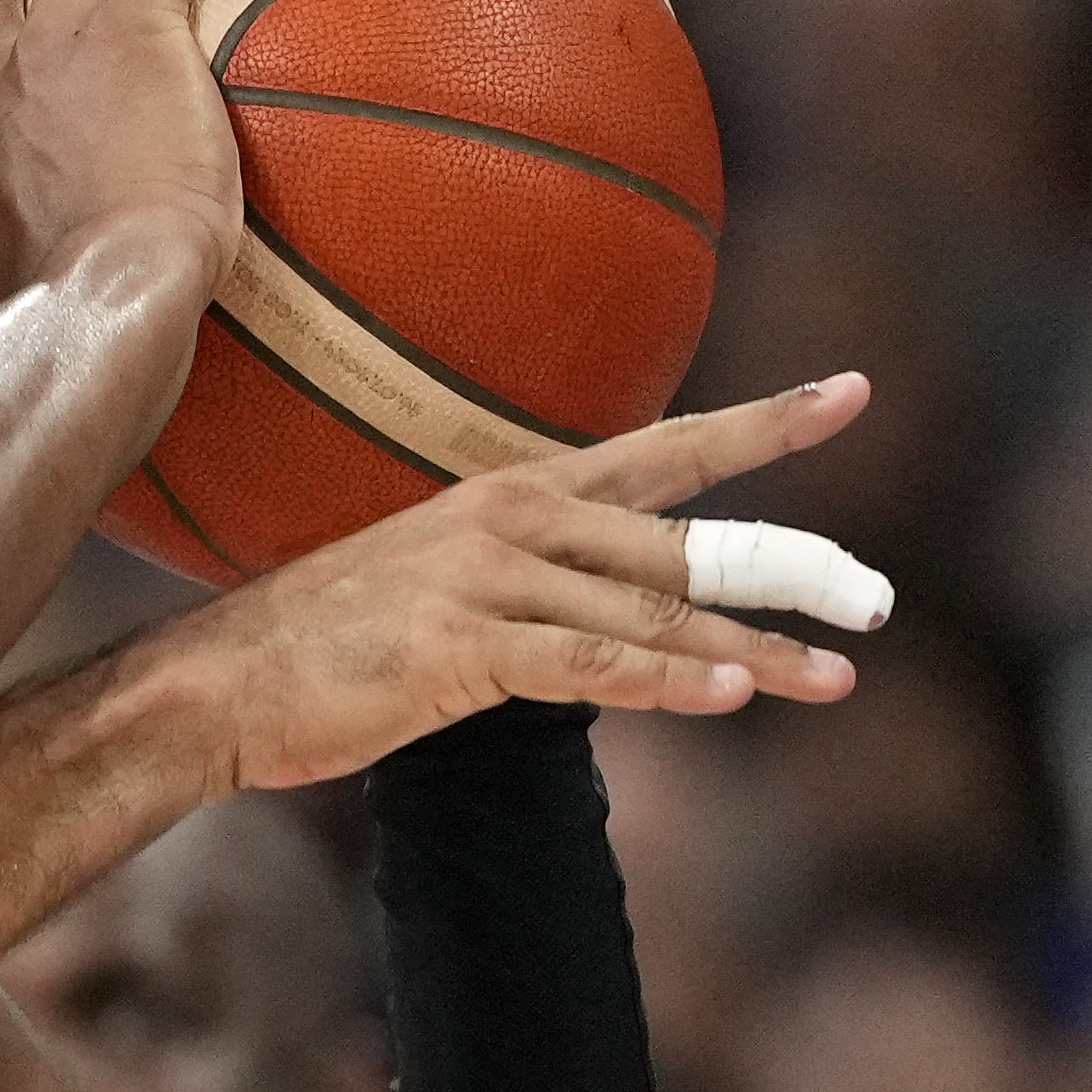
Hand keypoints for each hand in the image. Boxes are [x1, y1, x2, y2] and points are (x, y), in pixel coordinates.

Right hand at [141, 375, 885, 791]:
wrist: (211, 686)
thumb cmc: (319, 651)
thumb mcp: (436, 597)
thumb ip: (530, 594)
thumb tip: (610, 628)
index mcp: (510, 498)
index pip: (661, 451)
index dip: (761, 425)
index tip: (852, 395)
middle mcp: (509, 519)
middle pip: (684, 540)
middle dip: (793, 573)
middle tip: (880, 604)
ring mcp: (483, 577)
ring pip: (651, 611)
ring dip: (754, 649)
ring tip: (836, 680)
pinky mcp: (461, 644)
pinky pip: (588, 663)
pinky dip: (667, 682)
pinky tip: (734, 696)